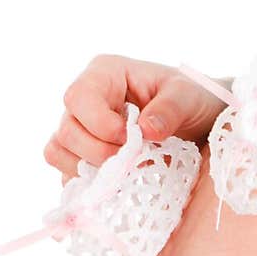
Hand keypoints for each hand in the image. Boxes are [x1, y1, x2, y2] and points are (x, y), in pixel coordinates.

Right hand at [43, 53, 227, 184]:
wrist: (197, 121)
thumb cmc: (190, 98)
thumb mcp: (188, 96)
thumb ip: (169, 109)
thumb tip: (145, 130)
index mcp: (105, 73)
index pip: (79, 97)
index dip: (100, 124)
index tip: (131, 138)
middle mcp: (85, 99)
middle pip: (67, 129)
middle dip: (98, 151)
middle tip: (133, 159)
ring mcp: (80, 127)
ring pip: (59, 151)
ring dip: (90, 168)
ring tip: (126, 169)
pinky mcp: (81, 154)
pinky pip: (66, 172)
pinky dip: (87, 183)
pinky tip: (117, 181)